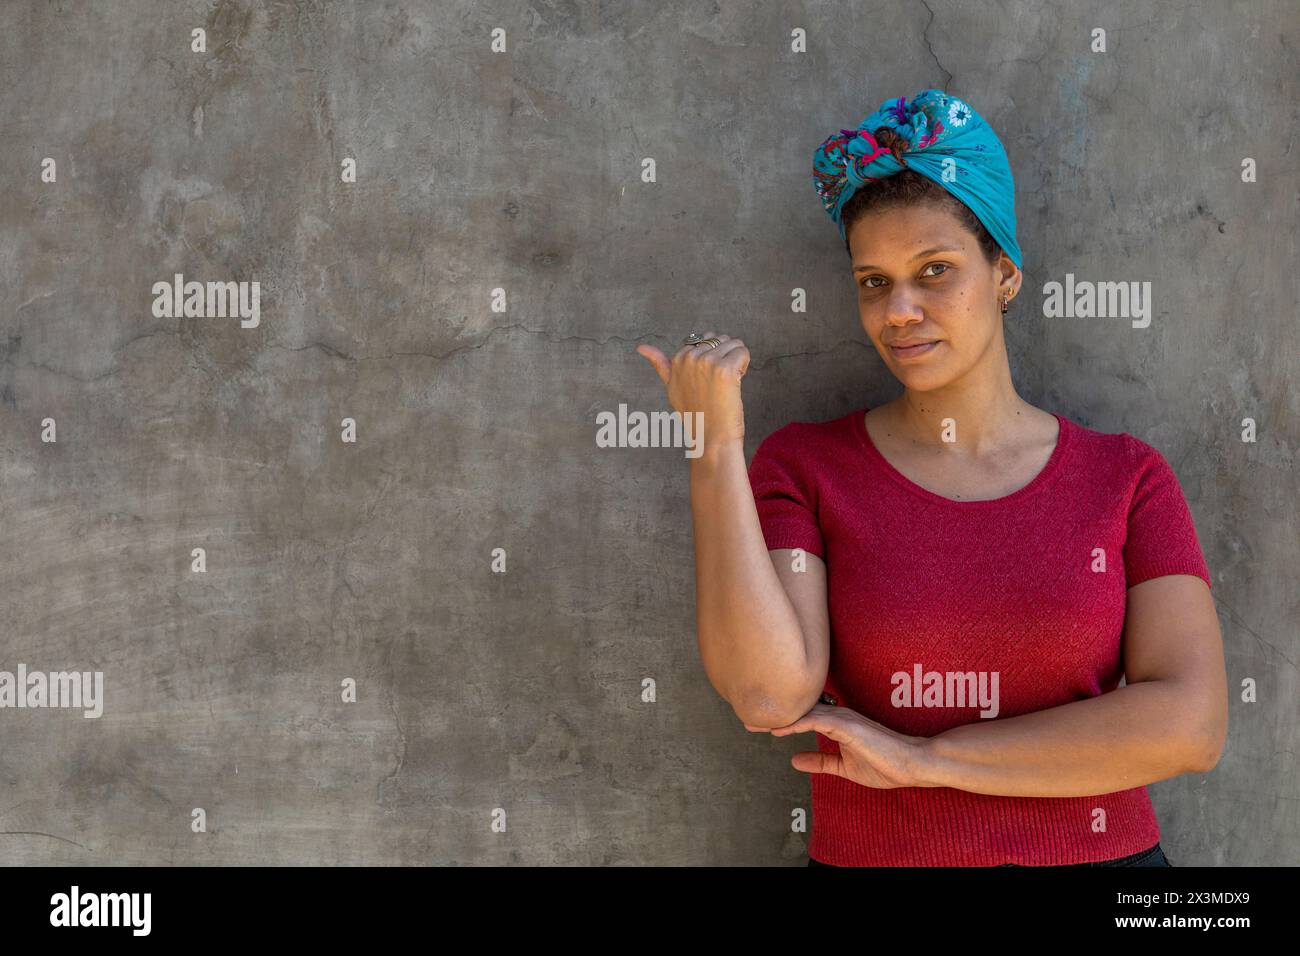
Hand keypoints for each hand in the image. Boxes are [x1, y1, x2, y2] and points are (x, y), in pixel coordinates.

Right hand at [635, 331, 748, 452]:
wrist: (712, 437)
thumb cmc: (696, 414)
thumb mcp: (672, 386)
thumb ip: (660, 364)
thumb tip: (641, 347)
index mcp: (677, 358)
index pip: (705, 340)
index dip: (712, 359)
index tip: (707, 381)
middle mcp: (690, 357)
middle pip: (720, 339)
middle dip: (725, 357)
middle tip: (718, 385)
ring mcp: (707, 362)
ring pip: (734, 343)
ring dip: (736, 361)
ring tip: (726, 384)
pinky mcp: (724, 369)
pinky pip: (743, 351)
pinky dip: (744, 366)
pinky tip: (735, 384)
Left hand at [744, 703, 932, 789]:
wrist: (912, 765)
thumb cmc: (884, 764)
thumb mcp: (844, 767)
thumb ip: (821, 761)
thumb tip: (794, 760)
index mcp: (837, 722)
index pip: (802, 717)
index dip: (780, 718)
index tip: (757, 723)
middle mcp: (838, 715)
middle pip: (798, 710)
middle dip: (772, 714)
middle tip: (746, 718)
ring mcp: (843, 718)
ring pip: (804, 712)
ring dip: (778, 717)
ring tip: (754, 721)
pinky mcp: (849, 726)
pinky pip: (817, 721)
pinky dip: (796, 724)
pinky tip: (778, 729)